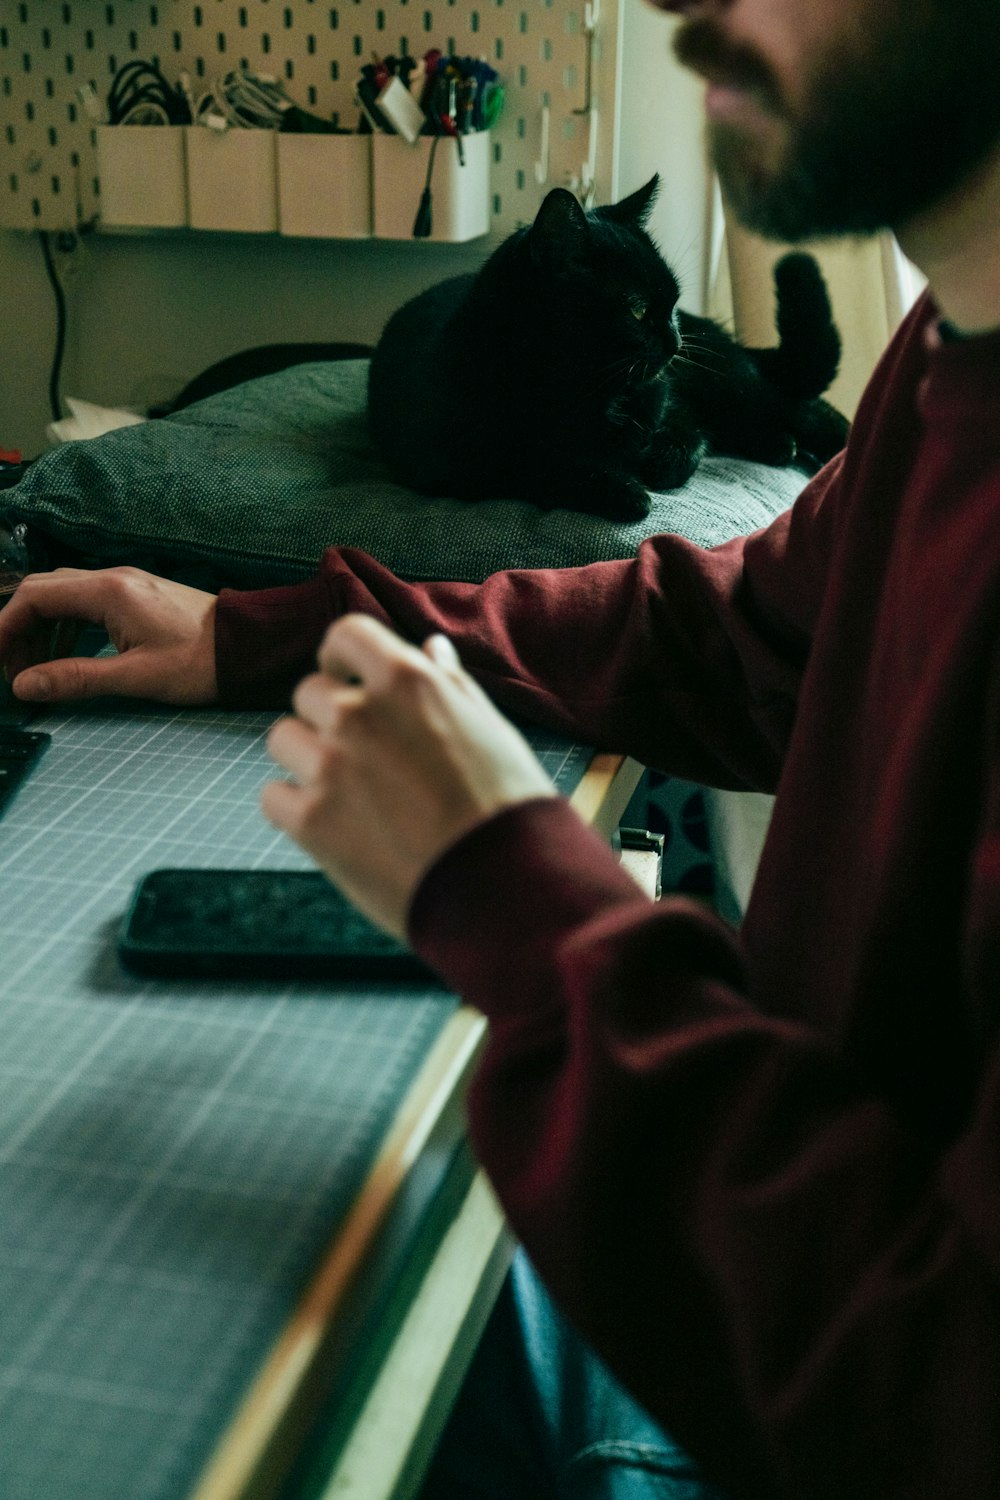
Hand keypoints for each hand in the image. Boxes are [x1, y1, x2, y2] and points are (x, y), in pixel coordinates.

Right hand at [0, 566, 217, 705]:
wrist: (249, 647)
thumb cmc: (200, 662)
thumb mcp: (135, 676)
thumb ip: (76, 678)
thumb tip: (26, 686)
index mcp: (108, 592)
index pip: (35, 597)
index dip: (4, 626)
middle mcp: (113, 578)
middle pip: (44, 592)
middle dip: (20, 630)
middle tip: (13, 670)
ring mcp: (126, 584)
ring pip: (64, 597)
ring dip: (43, 631)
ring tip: (38, 671)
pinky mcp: (137, 595)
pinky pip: (86, 604)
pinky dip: (68, 628)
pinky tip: (68, 657)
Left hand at [262, 614, 556, 938]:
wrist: (504, 885)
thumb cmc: (508, 806)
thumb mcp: (490, 730)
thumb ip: (450, 685)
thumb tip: (431, 648)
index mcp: (408, 680)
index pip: (346, 635)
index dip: (341, 657)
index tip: (345, 677)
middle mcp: (360, 714)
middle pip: (308, 692)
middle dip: (327, 717)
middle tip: (361, 756)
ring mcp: (330, 766)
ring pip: (282, 739)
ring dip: (306, 759)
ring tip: (348, 793)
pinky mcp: (311, 821)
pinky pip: (273, 796)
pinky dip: (295, 809)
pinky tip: (335, 826)